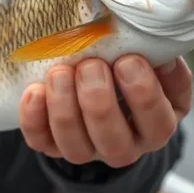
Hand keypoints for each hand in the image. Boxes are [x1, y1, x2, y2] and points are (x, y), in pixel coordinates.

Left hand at [19, 54, 192, 167]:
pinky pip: (41, 141)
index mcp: (157, 125)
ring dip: (65, 108)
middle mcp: (126, 146)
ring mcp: (88, 150)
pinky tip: (35, 90)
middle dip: (99, 102)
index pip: (158, 124)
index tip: (128, 60)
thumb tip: (152, 43)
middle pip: (115, 143)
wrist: (99, 78)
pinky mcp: (54, 145)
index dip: (144, 95)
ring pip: (76, 148)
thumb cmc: (131, 64)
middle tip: (90, 65)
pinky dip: (34, 118)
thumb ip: (157, 52)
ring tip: (60, 71)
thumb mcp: (152, 59)